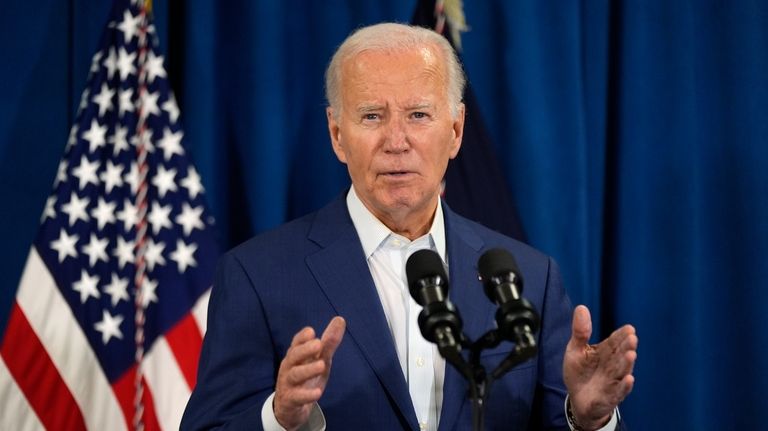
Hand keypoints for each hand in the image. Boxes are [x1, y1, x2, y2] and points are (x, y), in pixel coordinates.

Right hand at [274, 316, 345, 430]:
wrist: (289, 407)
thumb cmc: (306, 377)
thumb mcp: (319, 359)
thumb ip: (329, 342)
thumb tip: (340, 319)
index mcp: (296, 355)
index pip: (296, 343)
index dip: (302, 337)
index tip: (311, 331)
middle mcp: (289, 367)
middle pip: (294, 356)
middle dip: (305, 349)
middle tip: (318, 344)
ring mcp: (288, 383)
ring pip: (295, 375)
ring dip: (307, 370)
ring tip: (321, 365)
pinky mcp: (290, 400)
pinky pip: (297, 397)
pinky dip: (307, 395)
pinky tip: (318, 392)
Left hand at [563, 305, 636, 429]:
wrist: (578, 399)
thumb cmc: (580, 372)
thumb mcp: (576, 350)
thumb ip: (580, 332)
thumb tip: (581, 307)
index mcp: (605, 352)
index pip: (615, 342)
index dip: (621, 336)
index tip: (629, 329)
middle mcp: (613, 365)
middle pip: (621, 355)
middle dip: (626, 347)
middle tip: (632, 338)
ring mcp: (613, 381)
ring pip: (622, 371)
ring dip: (627, 364)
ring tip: (631, 354)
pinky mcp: (610, 396)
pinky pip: (619, 391)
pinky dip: (624, 386)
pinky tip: (629, 379)